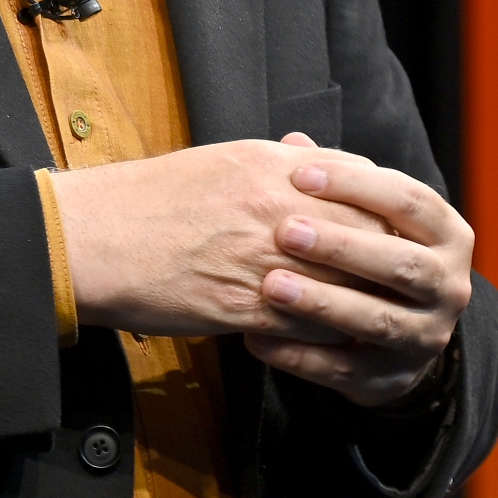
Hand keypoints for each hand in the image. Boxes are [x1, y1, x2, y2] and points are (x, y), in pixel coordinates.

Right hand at [46, 134, 472, 409]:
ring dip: (364, 302)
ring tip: (380, 313)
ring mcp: (263, 260)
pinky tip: (335, 341)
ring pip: (342, 286)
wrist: (96, 239)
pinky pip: (307, 327)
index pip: (359, 185)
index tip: (397, 226)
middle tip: (402, 276)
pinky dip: (327, 336)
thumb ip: (277, 161)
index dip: (386, 210)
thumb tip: (311, 155)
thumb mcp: (222, 161)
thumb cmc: (149, 199)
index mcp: (272, 168)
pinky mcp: (245, 307)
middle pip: (362, 236)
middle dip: (386, 258)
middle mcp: (276, 210)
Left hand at [240, 135, 472, 408]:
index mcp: (448, 236)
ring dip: (322, 303)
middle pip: (401, 264)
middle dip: (342, 247)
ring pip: (378, 321)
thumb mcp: (372, 219)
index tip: (300, 175)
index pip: (411, 201)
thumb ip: (340, 185)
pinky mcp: (392, 379)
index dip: (357, 186)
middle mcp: (448, 287)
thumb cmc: (377, 258)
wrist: (400, 338)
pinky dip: (300, 355)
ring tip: (269, 285)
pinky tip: (257, 337)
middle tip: (285, 232)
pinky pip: (344, 369)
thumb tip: (294, 142)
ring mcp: (425, 337)